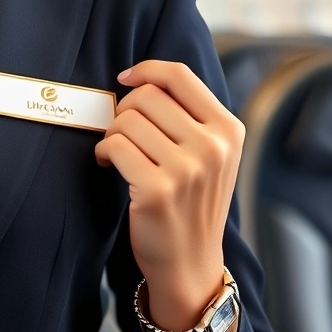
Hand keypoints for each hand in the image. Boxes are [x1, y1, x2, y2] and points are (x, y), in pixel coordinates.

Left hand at [95, 60, 244, 331]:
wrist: (190, 261)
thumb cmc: (191, 201)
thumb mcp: (210, 154)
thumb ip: (189, 115)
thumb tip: (143, 77)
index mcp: (229, 130)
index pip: (179, 75)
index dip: (145, 70)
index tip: (125, 79)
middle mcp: (213, 146)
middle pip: (146, 96)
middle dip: (124, 110)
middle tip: (123, 133)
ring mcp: (187, 169)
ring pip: (126, 120)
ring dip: (112, 134)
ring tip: (117, 153)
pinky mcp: (157, 189)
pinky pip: (113, 146)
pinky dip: (103, 152)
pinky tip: (108, 164)